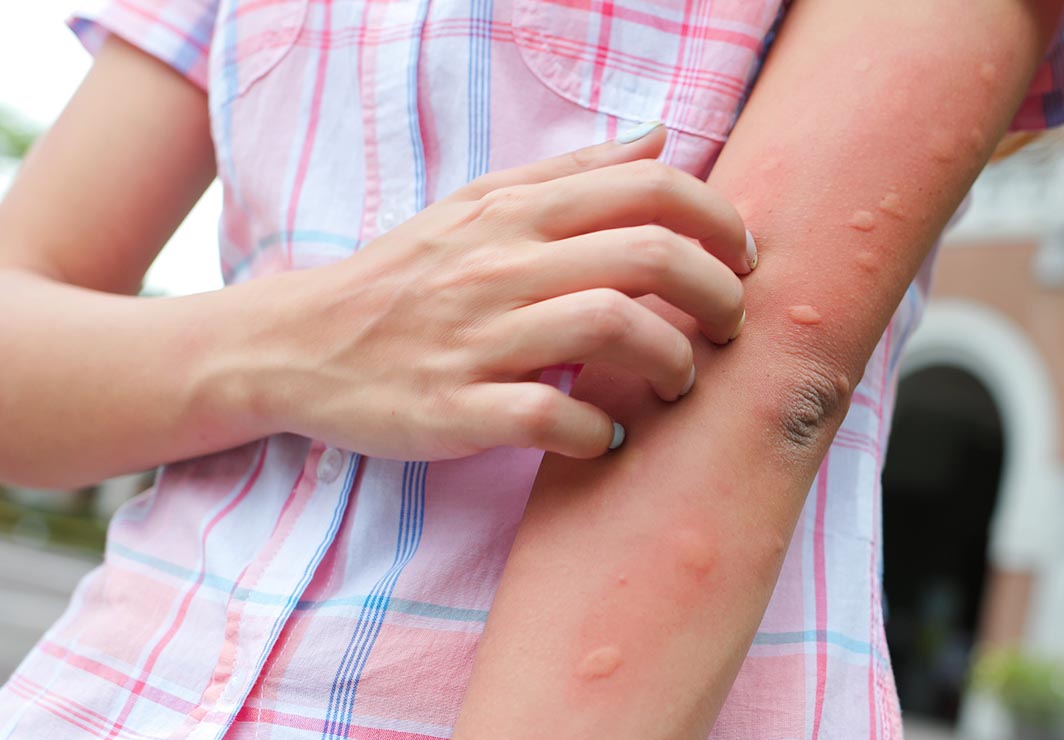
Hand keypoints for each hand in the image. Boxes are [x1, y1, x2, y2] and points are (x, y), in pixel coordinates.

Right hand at [236, 124, 753, 460]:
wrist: (299, 345)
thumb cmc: (405, 275)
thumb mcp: (479, 204)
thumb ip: (573, 172)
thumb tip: (661, 138)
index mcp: (515, 214)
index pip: (648, 190)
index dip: (718, 220)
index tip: (741, 256)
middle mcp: (502, 267)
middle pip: (648, 258)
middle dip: (716, 293)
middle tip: (728, 325)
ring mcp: (477, 340)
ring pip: (610, 329)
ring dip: (670, 361)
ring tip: (677, 380)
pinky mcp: (455, 410)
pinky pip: (550, 419)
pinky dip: (598, 433)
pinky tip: (609, 437)